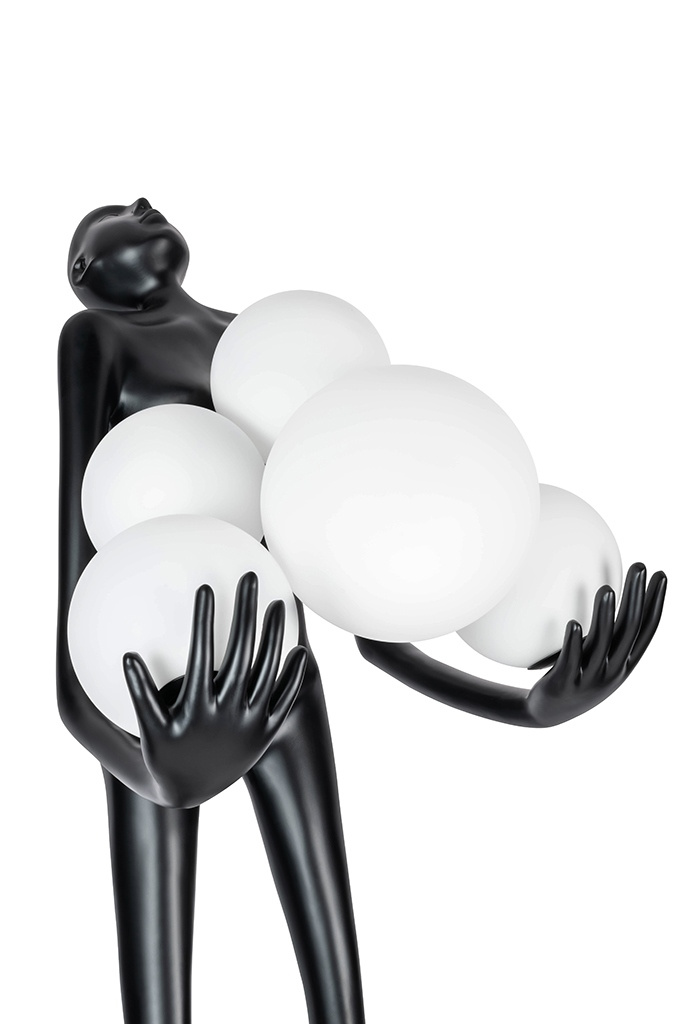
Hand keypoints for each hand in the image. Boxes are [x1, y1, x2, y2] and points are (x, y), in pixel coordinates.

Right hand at [122, 573, 307, 807]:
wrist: (191, 793)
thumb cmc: (164, 755)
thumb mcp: (149, 731)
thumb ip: (140, 695)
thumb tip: (129, 656)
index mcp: (197, 708)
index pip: (203, 653)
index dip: (205, 620)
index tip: (207, 588)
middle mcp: (228, 713)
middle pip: (242, 653)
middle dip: (246, 612)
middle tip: (250, 578)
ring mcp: (251, 723)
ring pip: (269, 671)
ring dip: (275, 636)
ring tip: (279, 604)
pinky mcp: (266, 733)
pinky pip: (284, 700)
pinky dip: (293, 676)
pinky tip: (300, 650)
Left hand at [526, 563, 665, 727]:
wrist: (546, 712)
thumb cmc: (574, 676)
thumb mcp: (595, 655)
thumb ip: (604, 630)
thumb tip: (607, 589)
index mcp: (624, 663)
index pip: (646, 630)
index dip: (656, 603)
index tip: (660, 574)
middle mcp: (612, 671)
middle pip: (628, 631)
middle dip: (636, 598)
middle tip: (639, 567)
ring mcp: (590, 679)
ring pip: (601, 645)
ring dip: (605, 616)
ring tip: (606, 590)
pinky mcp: (564, 684)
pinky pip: (570, 662)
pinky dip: (573, 644)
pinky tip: (573, 624)